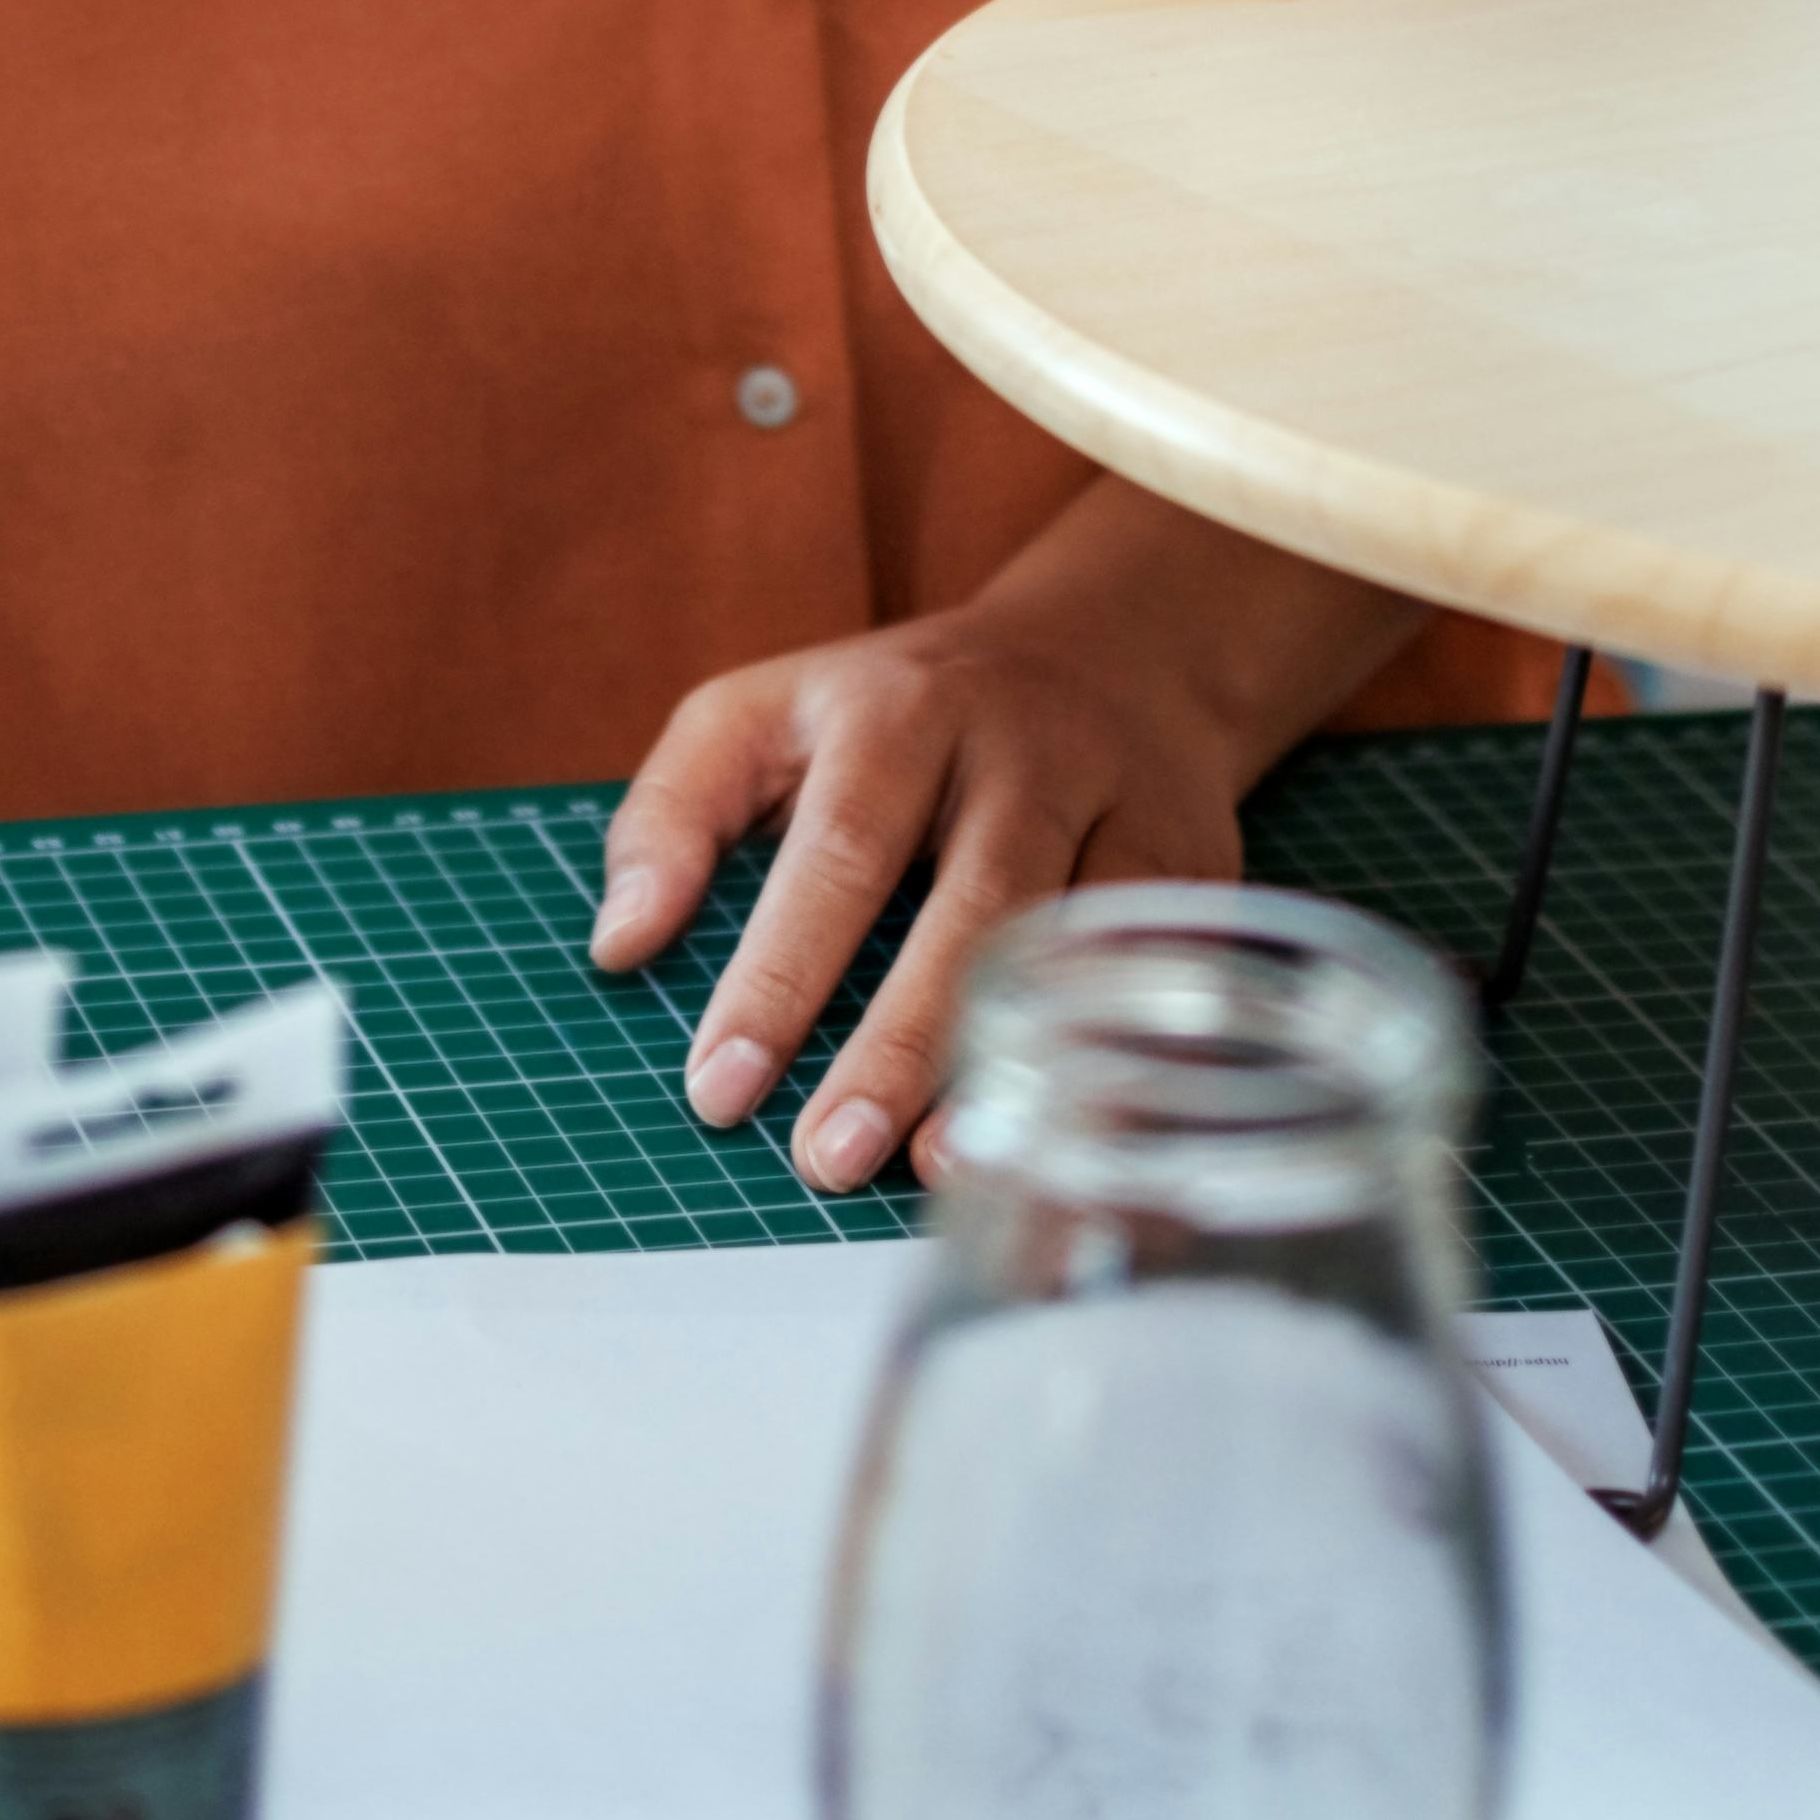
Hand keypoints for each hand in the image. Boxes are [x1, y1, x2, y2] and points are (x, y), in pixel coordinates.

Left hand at [587, 493, 1426, 1193]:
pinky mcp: (1200, 864)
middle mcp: (1022, 752)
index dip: (779, 974)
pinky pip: (1167, 977)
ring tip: (940, 1169)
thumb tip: (620, 943)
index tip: (719, 1089)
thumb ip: (674, 814)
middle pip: (971, 901)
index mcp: (900, 711)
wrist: (1108, 650)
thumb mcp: (763, 714)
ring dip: (1015, 1060)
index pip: (837, 851)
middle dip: (899, 1039)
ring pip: (1080, 942)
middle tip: (825, 1156)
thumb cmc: (899, 715)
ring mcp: (1124, 805)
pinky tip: (1072, 1155)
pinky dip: (1125, 1071)